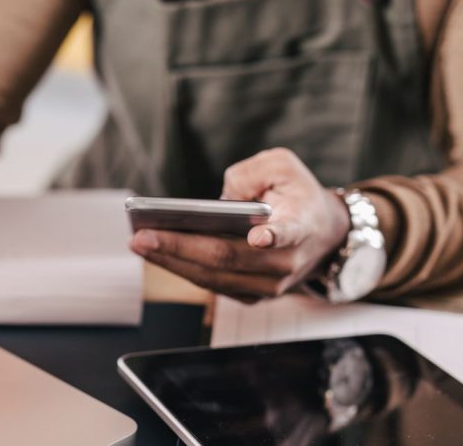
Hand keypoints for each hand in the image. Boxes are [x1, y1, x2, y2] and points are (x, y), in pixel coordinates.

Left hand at [129, 148, 350, 302]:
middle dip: (180, 248)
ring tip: (138, 243)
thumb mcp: (283, 166)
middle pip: (228, 258)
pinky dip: (181, 268)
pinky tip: (154, 252)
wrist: (324, 236)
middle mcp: (286, 261)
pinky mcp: (252, 295)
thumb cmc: (297, 195)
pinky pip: (211, 283)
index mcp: (301, 224)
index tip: (260, 236)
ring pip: (213, 277)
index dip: (275, 235)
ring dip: (171, 261)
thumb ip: (252, 173)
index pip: (290, 232)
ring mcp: (269, 284)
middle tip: (142, 237)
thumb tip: (220, 200)